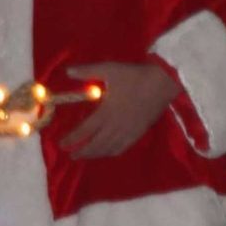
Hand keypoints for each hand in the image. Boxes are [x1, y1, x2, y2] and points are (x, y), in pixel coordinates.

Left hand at [60, 61, 181, 158]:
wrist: (163, 83)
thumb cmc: (134, 76)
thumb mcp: (109, 69)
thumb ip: (87, 71)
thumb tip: (67, 71)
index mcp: (106, 112)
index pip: (85, 130)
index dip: (72, 139)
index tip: (62, 144)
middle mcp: (115, 126)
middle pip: (96, 144)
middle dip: (82, 152)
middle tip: (71, 156)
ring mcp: (128, 131)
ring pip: (109, 148)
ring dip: (96, 154)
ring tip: (86, 156)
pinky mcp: (139, 132)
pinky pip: (123, 147)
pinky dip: (112, 152)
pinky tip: (108, 152)